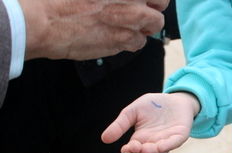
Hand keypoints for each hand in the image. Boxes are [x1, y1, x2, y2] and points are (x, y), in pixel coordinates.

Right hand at [21, 0, 168, 59]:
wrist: (44, 21)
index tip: (144, 1)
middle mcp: (133, 2)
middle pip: (160, 7)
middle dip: (152, 10)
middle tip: (139, 12)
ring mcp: (130, 22)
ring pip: (153, 27)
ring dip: (142, 26)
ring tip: (123, 24)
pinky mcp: (123, 41)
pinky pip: (138, 43)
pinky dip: (131, 40)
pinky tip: (115, 35)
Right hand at [102, 92, 198, 152]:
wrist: (175, 99)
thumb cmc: (153, 106)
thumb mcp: (132, 112)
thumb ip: (120, 124)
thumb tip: (104, 139)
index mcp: (141, 139)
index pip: (133, 152)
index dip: (129, 152)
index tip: (125, 148)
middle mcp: (153, 143)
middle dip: (139, 152)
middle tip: (134, 147)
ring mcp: (167, 141)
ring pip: (160, 152)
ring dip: (153, 151)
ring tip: (146, 148)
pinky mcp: (180, 135)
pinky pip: (174, 143)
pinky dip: (168, 145)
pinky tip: (161, 146)